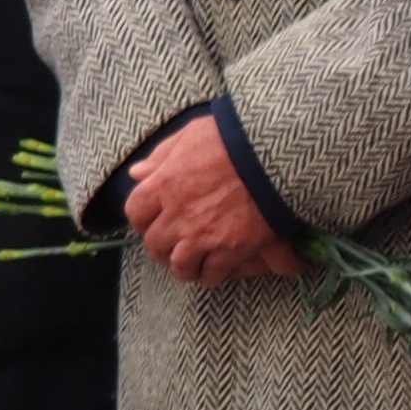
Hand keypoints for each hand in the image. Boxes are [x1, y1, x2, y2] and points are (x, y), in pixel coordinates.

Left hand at [123, 117, 302, 287]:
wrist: (274, 155)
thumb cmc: (234, 138)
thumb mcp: (192, 135)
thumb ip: (162, 156)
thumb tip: (137, 172)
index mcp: (163, 185)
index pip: (136, 214)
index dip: (144, 221)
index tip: (154, 222)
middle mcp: (177, 214)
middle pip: (156, 245)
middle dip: (163, 248)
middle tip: (175, 246)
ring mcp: (202, 235)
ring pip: (181, 265)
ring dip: (186, 266)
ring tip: (195, 264)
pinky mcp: (230, 248)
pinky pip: (212, 273)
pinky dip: (213, 274)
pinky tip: (219, 269)